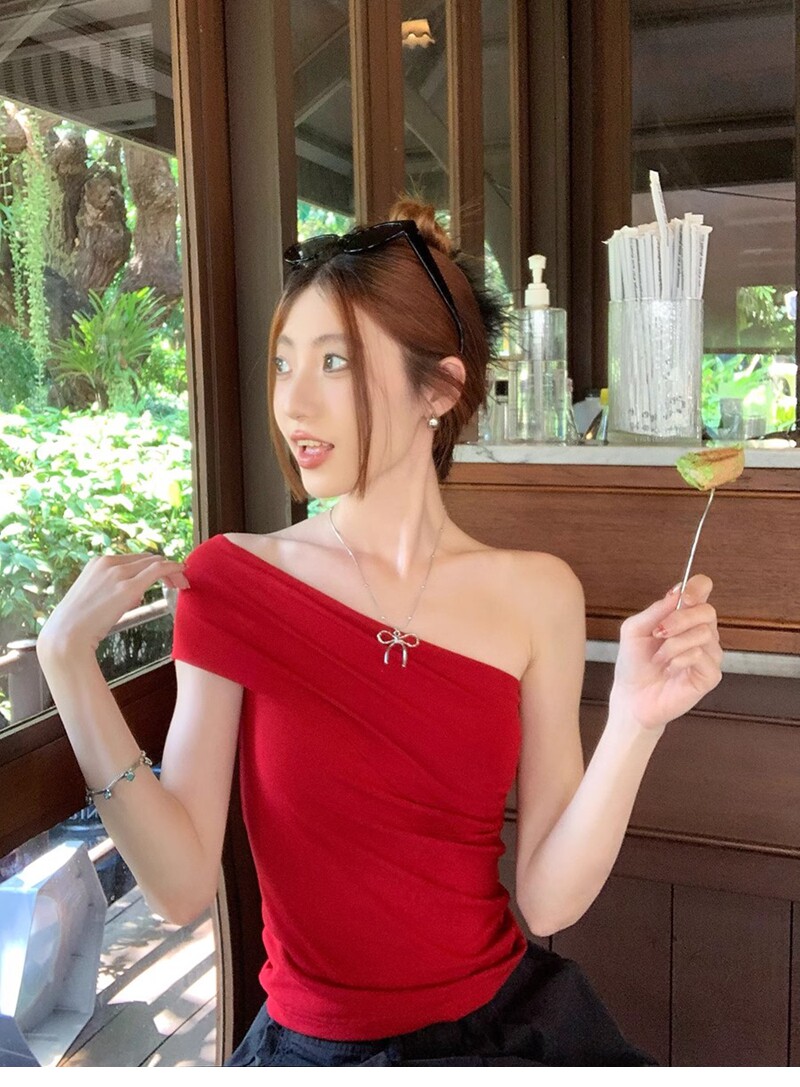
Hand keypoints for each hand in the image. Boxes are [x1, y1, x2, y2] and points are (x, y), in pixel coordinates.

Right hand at [37, 552, 190, 655]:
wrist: (67, 634)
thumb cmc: (78, 623)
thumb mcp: (95, 598)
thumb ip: (115, 591)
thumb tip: (136, 594)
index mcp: (98, 562)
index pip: (134, 559)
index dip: (152, 566)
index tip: (163, 577)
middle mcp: (108, 562)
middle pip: (147, 558)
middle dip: (165, 568)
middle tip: (178, 582)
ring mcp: (118, 573)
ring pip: (155, 562)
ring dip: (172, 571)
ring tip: (183, 584)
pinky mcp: (128, 587)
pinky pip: (158, 570)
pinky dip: (173, 569)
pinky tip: (183, 575)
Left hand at [609, 574, 722, 733]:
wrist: (631, 697)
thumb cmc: (634, 664)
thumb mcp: (635, 630)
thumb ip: (656, 610)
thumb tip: (677, 591)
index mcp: (684, 617)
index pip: (703, 589)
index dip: (698, 587)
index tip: (684, 597)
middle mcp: (702, 632)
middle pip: (707, 611)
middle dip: (679, 619)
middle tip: (658, 633)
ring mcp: (709, 654)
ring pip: (703, 634)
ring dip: (673, 645)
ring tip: (659, 658)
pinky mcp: (710, 675)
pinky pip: (701, 655)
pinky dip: (679, 659)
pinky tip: (669, 668)